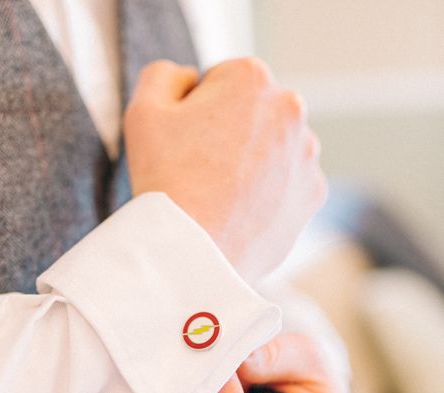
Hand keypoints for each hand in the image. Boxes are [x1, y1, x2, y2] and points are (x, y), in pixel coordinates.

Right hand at [124, 59, 326, 282]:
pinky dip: (264, 196)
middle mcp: (290, 109)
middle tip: (196, 171)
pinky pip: (284, 186)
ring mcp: (306, 155)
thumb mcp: (142, 112)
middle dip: (226, 134)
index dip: (192, 112)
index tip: (182, 143)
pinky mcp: (312, 195)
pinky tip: (236, 213)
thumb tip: (190, 79)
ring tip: (216, 196)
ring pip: (270, 150)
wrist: (192, 253)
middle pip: (249, 114)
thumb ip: (163, 76)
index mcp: (250, 79)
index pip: (218, 81)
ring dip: (248, 164)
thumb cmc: (165, 182)